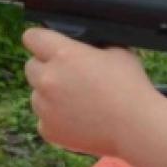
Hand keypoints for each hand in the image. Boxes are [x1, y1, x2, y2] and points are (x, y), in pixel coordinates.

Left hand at [23, 28, 156, 155]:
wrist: (135, 127)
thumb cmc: (130, 87)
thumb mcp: (117, 51)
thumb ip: (92, 46)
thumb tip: (83, 45)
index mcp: (64, 55)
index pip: (32, 37)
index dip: (41, 39)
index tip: (47, 44)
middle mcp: (48, 79)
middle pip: (31, 66)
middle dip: (46, 67)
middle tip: (69, 75)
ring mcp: (45, 107)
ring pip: (36, 94)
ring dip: (50, 95)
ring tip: (79, 101)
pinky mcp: (48, 129)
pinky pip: (44, 118)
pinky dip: (57, 118)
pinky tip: (79, 118)